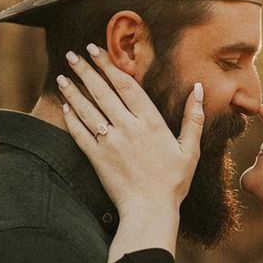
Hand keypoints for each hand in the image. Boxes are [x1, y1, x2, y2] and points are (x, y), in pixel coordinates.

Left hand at [57, 46, 204, 217]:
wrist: (150, 211)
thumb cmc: (173, 183)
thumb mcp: (191, 150)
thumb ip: (193, 118)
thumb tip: (198, 88)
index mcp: (151, 122)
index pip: (126, 85)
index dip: (110, 65)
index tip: (97, 51)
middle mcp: (129, 128)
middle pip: (103, 92)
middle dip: (86, 70)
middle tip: (73, 54)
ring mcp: (110, 142)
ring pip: (88, 109)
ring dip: (73, 90)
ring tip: (63, 74)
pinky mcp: (97, 158)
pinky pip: (80, 133)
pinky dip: (71, 118)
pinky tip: (65, 105)